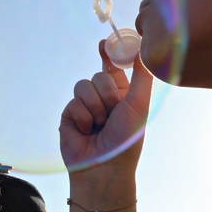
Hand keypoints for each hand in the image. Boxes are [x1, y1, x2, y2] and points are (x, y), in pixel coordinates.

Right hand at [60, 41, 153, 174]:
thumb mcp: (139, 105)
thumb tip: (141, 48)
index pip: (115, 67)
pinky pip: (73, 102)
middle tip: (114, 111)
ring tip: (100, 125)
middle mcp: (105, 99)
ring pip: (84, 85)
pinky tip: (87, 132)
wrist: (104, 169)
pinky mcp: (69, 116)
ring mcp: (86, 107)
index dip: (110, 53)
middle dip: (107, 93)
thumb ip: (141, 75)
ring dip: (95, 106)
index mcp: (125, 95)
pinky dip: (83, 117)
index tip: (104, 43)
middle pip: (99, 75)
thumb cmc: (127, 140)